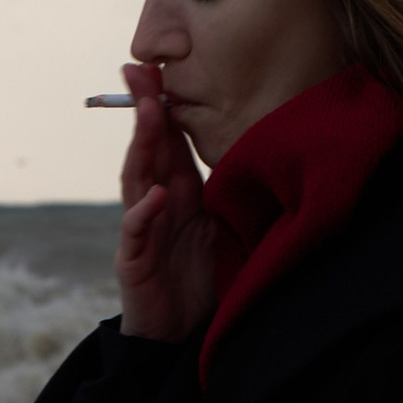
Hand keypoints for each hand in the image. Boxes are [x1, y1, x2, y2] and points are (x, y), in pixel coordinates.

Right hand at [114, 65, 226, 343]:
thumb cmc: (204, 277)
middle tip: (140, 71)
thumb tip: (269, 148)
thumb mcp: (224, 225)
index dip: (162, 105)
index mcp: (177, 191)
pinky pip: (136, 233)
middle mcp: (155, 203)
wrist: (182, 334)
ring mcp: (141, 230)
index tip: (158, 68)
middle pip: (147, 149)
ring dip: (140, 146)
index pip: (167, 141)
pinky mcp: (133, 263)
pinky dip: (143, 213)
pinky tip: (153, 196)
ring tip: (147, 113)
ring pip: (136, 179)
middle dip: (143, 109)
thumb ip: (230, 191)